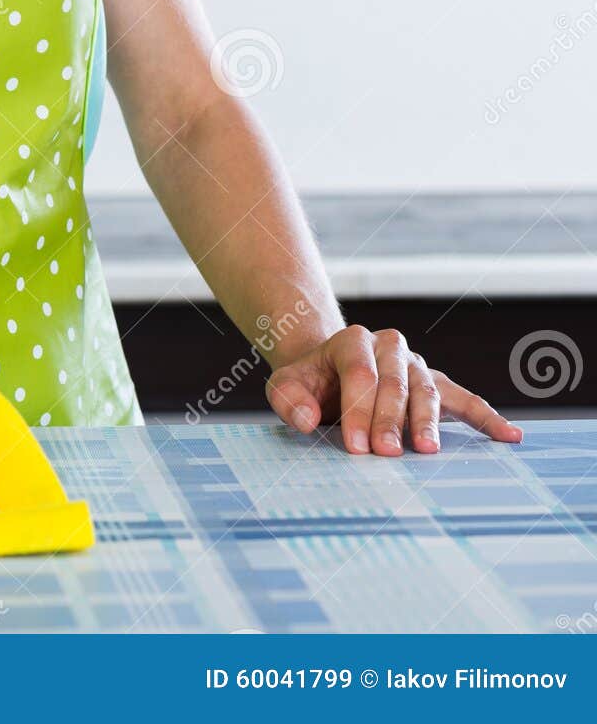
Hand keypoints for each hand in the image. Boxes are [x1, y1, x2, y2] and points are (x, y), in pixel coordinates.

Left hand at [265, 325, 523, 454]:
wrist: (328, 374)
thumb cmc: (308, 384)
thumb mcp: (285, 387)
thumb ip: (288, 400)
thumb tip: (306, 420)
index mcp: (352, 341)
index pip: (360, 373)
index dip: (358, 409)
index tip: (356, 446)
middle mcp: (388, 346)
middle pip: (394, 382)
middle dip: (390, 420)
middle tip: (387, 454)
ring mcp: (415, 364)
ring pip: (426, 390)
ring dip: (427, 422)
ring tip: (427, 451)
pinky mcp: (436, 385)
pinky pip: (464, 400)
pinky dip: (487, 417)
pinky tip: (509, 437)